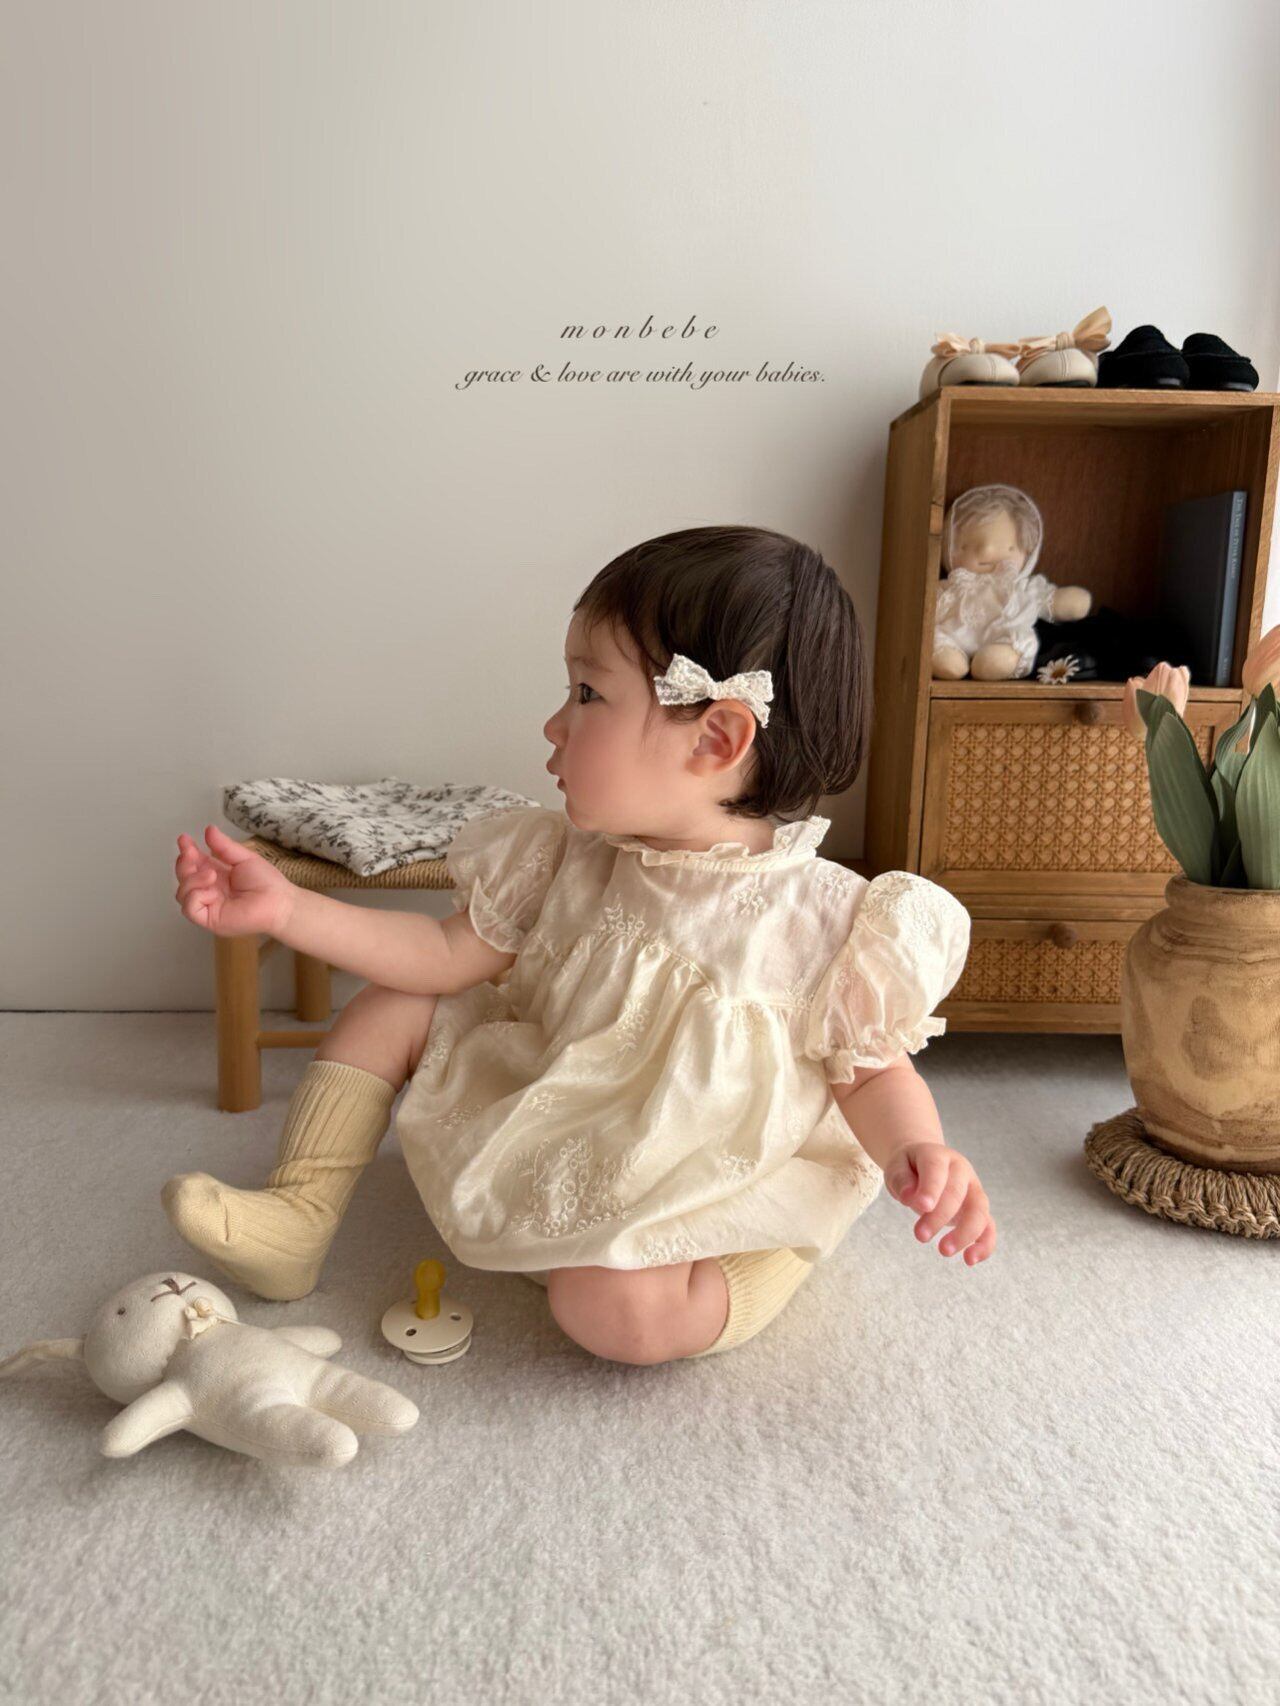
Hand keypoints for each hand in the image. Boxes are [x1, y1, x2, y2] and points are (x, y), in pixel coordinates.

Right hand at [174, 824, 295, 938]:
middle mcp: (209, 890)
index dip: (186, 852)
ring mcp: (208, 906)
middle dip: (184, 864)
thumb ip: (224, 846)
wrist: (279, 902)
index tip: (184, 839)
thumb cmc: (266, 882)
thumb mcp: (244, 858)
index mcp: (216, 875)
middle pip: (184, 878)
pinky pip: (189, 909)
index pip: (194, 863)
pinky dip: (195, 896)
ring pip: (182, 894)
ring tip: (211, 874)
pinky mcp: (210, 920)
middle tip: (191, 853)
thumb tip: (208, 829)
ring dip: (191, 880)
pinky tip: (211, 891)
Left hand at [882, 1142, 995, 1265]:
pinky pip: (988, 1228)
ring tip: (944, 1251)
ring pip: (979, 1211)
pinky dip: (984, 1245)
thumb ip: (901, 1179)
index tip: (921, 1207)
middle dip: (939, 1216)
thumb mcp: (897, 1167)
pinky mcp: (979, 1211)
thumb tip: (909, 1197)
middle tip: (920, 1236)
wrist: (925, 1164)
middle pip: (957, 1193)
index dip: (931, 1188)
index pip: (936, 1169)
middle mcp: (961, 1171)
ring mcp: (974, 1190)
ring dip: (964, 1233)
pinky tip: (970, 1260)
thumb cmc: (909, 1168)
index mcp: (938, 1156)